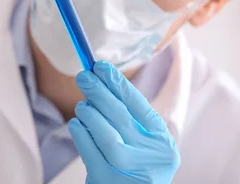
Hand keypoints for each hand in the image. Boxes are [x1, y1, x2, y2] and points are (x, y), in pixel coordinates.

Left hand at [69, 61, 180, 183]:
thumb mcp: (144, 145)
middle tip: (83, 75)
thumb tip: (101, 82)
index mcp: (163, 143)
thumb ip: (130, 119)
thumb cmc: (135, 167)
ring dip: (90, 113)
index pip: (140, 106)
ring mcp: (129, 171)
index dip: (118, 83)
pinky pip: (89, 151)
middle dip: (100, 92)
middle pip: (121, 117)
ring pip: (106, 134)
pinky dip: (80, 133)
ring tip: (82, 105)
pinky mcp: (106, 181)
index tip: (101, 66)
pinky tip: (76, 123)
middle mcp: (151, 158)